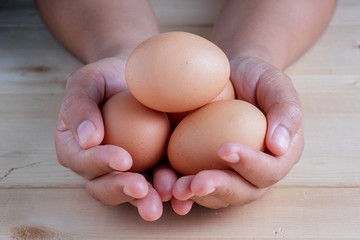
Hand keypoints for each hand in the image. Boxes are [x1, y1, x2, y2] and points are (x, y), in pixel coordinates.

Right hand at [55, 56, 176, 220]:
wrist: (139, 79)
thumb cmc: (109, 77)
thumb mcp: (88, 81)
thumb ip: (79, 106)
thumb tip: (87, 139)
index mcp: (77, 150)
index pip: (84, 162)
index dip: (100, 164)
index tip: (123, 159)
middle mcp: (100, 167)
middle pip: (105, 188)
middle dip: (123, 191)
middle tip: (141, 189)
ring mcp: (129, 171)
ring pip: (134, 193)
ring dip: (149, 198)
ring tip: (165, 195)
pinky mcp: (153, 169)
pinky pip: (161, 184)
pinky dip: (172, 190)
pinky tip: (183, 192)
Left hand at [171, 57, 303, 213]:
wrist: (230, 77)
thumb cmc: (256, 78)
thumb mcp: (275, 84)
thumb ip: (286, 111)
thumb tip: (278, 147)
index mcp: (278, 156)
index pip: (268, 170)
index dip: (249, 165)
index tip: (224, 149)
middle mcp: (254, 172)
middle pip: (242, 192)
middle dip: (218, 189)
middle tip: (195, 183)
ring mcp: (228, 173)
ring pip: (215, 195)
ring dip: (195, 195)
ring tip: (176, 189)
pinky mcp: (204, 169)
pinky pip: (193, 185)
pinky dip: (178, 187)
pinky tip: (164, 186)